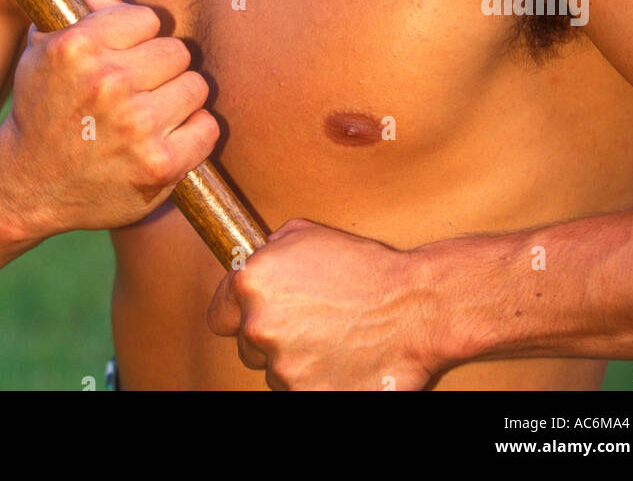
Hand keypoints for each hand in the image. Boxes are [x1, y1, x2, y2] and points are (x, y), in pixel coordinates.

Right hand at [0, 0, 218, 235]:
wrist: (27, 186)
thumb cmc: (41, 111)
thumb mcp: (42, 52)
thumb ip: (81, 13)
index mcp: (79, 47)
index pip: (148, 19)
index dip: (138, 39)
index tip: (124, 58)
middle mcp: (108, 82)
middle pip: (176, 51)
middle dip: (160, 69)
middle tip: (138, 90)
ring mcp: (137, 125)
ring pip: (195, 86)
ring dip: (178, 99)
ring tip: (150, 115)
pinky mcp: (160, 164)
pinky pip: (207, 127)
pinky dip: (193, 133)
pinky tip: (166, 138)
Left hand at [207, 218, 447, 390]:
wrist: (413, 307)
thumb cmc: (364, 268)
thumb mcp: (307, 235)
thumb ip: (268, 252)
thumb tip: (255, 264)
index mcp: (252, 283)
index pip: (219, 315)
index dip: (237, 314)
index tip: (254, 315)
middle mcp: (260, 326)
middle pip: (248, 346)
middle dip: (272, 336)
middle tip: (309, 324)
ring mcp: (282, 367)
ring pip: (275, 371)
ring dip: (296, 360)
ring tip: (333, 338)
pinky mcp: (306, 397)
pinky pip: (298, 391)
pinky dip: (316, 381)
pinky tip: (340, 360)